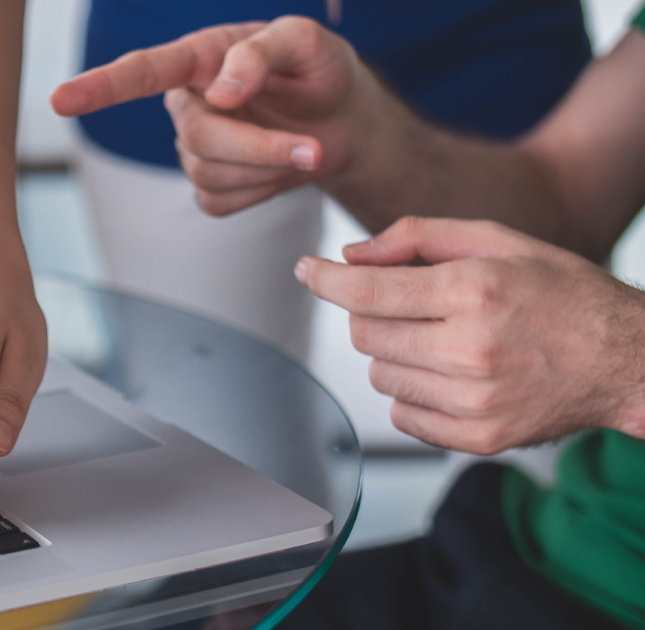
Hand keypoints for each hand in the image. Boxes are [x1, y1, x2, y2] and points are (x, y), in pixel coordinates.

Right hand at [52, 17, 375, 214]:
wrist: (343, 120)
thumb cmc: (319, 71)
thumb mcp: (307, 42)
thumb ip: (262, 52)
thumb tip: (221, 91)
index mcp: (199, 58)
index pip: (141, 72)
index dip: (99, 88)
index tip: (60, 100)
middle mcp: (187, 102)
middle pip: (197, 138)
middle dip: (258, 148)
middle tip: (312, 148)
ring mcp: (194, 148)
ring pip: (209, 174)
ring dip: (267, 168)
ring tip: (305, 148)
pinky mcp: (210, 186)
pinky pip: (220, 202)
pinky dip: (261, 192)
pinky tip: (278, 171)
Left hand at [296, 217, 644, 453]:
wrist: (626, 359)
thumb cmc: (562, 293)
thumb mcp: (498, 240)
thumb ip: (417, 237)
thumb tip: (351, 256)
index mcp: (474, 292)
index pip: (367, 292)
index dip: (325, 280)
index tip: (307, 270)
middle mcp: (470, 349)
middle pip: (365, 334)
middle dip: (372, 313)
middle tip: (410, 304)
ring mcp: (474, 401)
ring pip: (379, 375)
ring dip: (393, 353)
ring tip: (441, 339)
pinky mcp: (478, 439)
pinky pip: (403, 416)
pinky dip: (412, 393)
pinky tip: (449, 374)